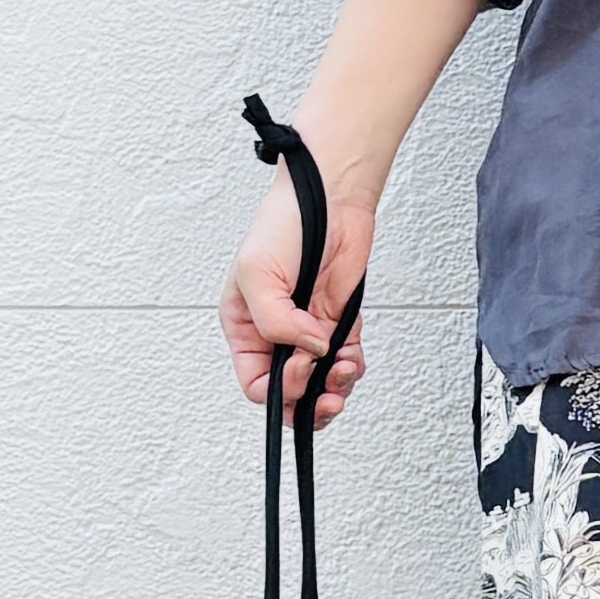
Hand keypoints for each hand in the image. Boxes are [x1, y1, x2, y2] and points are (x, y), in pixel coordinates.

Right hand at [220, 166, 374, 430]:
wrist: (332, 196)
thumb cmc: (284, 223)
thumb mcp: (258, 274)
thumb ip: (276, 322)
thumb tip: (310, 352)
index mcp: (246, 327)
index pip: (256, 384)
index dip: (279, 390)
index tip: (299, 371)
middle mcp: (276, 332)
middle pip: (289, 393)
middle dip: (308, 402)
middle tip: (326, 393)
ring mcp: (309, 328)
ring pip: (319, 383)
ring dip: (334, 389)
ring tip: (344, 371)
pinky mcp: (339, 320)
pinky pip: (345, 360)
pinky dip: (352, 367)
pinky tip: (353, 357)